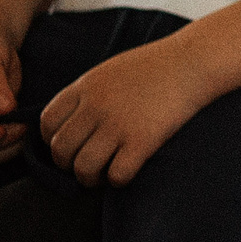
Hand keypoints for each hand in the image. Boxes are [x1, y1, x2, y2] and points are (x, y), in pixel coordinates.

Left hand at [39, 39, 215, 186]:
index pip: (47, 123)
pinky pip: (117, 174)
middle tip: (85, 165)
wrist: (193, 62)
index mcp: (85, 87)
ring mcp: (118, 125)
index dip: (52, 140)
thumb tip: (71, 122)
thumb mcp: (110, 70)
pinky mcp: (143, 140)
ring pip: (84, 168)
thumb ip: (87, 93)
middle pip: (61, 149)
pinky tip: (127, 170)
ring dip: (89, 178)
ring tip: (102, 175)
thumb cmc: (156, 66)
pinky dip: (118, 179)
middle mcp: (95, 107)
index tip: (71, 144)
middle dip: (68, 164)